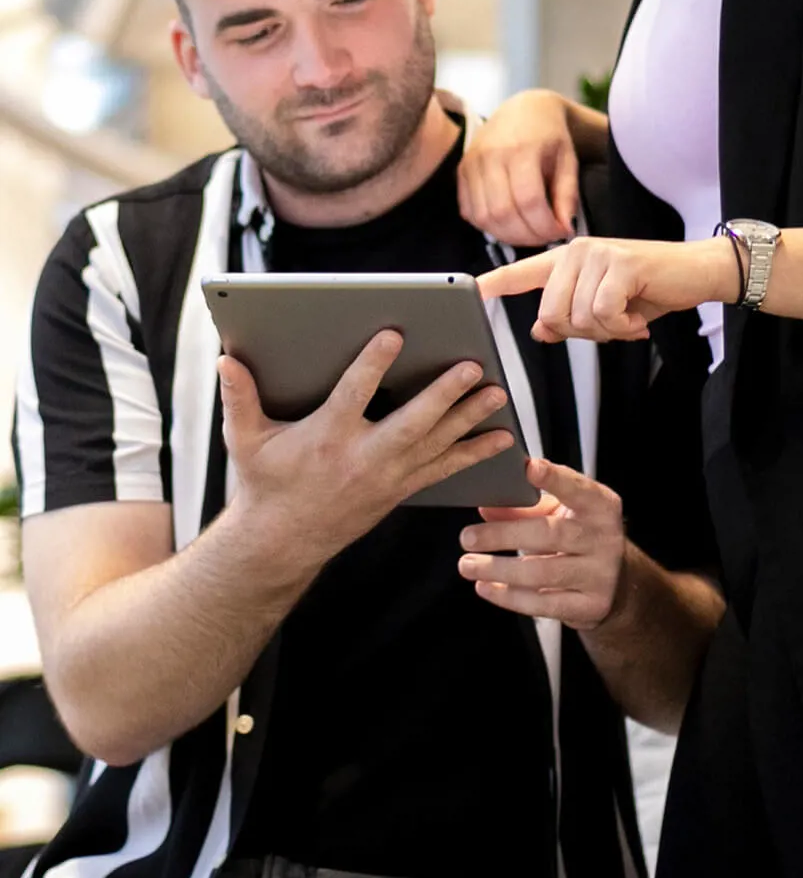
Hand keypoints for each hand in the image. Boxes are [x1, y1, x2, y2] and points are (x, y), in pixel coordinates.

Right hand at [220, 330, 514, 567]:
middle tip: (473, 366)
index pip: (353, 394)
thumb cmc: (263, 484)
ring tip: (499, 393)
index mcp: (326, 438)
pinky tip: (502, 439)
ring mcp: (386, 478)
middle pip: (412, 423)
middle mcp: (362, 459)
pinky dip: (473, 454)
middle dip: (444, 395)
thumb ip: (240, 398)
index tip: (394, 334)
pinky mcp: (399, 491)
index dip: (373, 363)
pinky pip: (443, 471)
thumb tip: (226, 361)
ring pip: (436, 445)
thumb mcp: (245, 441)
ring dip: (470, 420)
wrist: (280, 543)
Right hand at [456, 89, 579, 244]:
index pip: (529, 200)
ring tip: (528, 233)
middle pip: (503, 212)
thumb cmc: (550, 137)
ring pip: (484, 217)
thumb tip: (565, 229)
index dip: (545, 226)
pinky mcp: (461, 171)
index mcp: (522, 149)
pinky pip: (469, 212)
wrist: (523, 110)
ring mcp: (471, 163)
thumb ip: (567, 194)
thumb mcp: (568, 160)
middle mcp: (491, 155)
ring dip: (508, 235)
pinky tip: (509, 223)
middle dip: (527, 236)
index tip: (560, 232)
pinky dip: (489, 226)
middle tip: (545, 237)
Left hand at [458, 458, 625, 630]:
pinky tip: (486, 587)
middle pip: (550, 534)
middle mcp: (605, 538)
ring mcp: (601, 575)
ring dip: (498, 569)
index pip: (577, 488)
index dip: (554, 479)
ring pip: (542, 572)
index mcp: (600, 505)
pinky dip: (509, 596)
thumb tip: (486, 507)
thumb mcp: (557, 513)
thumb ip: (523, 506)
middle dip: (504, 535)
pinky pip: (543, 604)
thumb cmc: (578, 537)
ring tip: (468, 564)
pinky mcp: (591, 606)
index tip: (528, 468)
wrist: (612, 582)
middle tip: (468, 537)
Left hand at [478, 235, 735, 340]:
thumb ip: (570, 316)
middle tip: (613, 326)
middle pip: (551, 314)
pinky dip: (622, 327)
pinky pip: (603, 313)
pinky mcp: (620, 262)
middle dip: (583, 333)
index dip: (493, 285)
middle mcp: (575, 250)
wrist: (698, 271)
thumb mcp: (606, 307)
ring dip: (608, 332)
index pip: (520, 272)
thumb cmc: (650, 289)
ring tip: (629, 319)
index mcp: (566, 260)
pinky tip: (638, 320)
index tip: (467, 293)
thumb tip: (539, 330)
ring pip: (579, 317)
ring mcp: (596, 253)